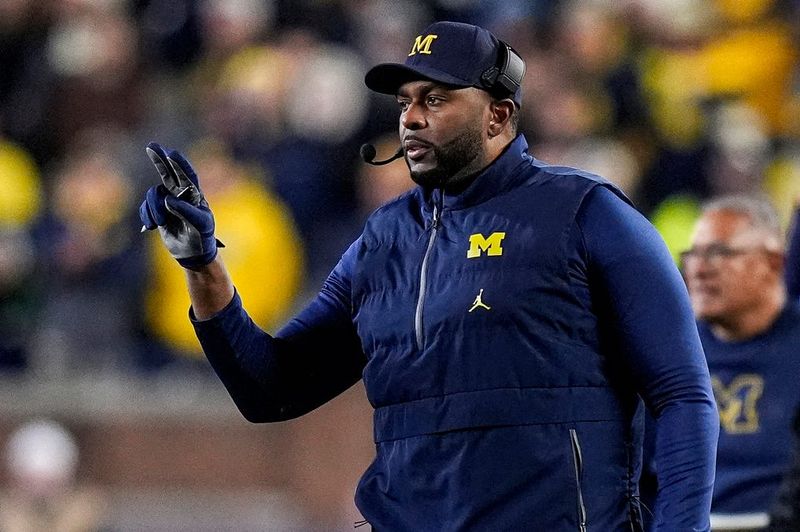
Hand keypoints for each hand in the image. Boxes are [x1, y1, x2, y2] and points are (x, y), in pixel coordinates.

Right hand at [139, 142, 222, 267]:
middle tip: (151, 146)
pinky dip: (146, 216)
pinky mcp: (158, 211)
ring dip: (153, 208)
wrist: (193, 253)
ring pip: (153, 194)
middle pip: (168, 172)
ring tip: (160, 223)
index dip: (180, 164)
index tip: (172, 153)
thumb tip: (169, 200)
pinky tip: (153, 226)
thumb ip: (187, 211)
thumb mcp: (200, 225)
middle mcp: (181, 194)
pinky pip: (145, 207)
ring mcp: (168, 202)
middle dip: (160, 159)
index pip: (187, 175)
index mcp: (194, 194)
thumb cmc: (203, 237)